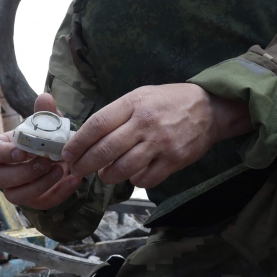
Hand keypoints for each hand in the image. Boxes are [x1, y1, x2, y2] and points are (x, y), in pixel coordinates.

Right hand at [0, 93, 82, 209]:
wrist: (64, 156)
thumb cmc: (47, 139)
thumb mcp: (48, 125)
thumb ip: (45, 113)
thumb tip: (45, 97)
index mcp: (2, 148)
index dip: (1, 154)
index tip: (21, 152)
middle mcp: (4, 171)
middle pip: (0, 178)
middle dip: (23, 171)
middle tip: (46, 161)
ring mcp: (17, 189)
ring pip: (16, 196)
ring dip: (39, 184)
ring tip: (60, 170)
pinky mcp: (35, 201)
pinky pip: (42, 202)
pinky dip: (59, 193)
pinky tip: (74, 181)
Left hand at [61, 83, 252, 187]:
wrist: (209, 109)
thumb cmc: (169, 101)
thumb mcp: (141, 95)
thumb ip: (117, 114)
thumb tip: (88, 137)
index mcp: (134, 103)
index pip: (97, 125)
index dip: (78, 143)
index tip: (67, 153)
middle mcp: (146, 123)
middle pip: (105, 150)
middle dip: (85, 164)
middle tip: (77, 170)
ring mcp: (161, 143)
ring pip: (123, 169)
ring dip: (108, 176)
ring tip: (105, 174)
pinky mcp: (174, 160)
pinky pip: (145, 179)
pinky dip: (135, 180)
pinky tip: (133, 173)